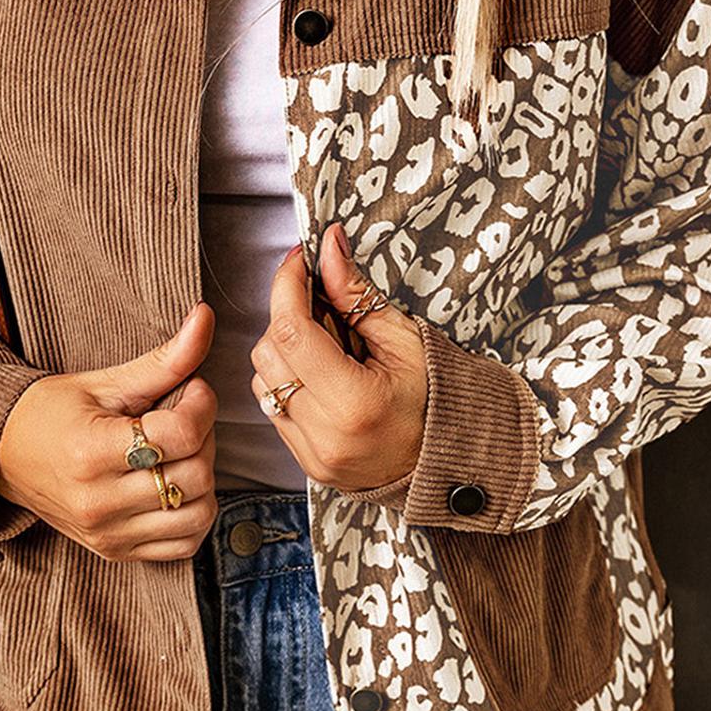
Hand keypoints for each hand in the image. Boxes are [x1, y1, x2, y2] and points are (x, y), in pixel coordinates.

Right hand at [0, 302, 219, 559]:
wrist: (2, 455)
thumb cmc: (51, 412)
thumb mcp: (103, 382)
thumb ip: (162, 359)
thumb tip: (205, 318)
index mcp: (90, 451)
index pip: (180, 434)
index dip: (201, 403)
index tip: (192, 389)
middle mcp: (97, 501)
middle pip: (195, 475)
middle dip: (204, 438)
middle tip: (184, 419)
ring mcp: (107, 532)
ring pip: (197, 514)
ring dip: (203, 480)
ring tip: (180, 455)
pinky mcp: (114, 551)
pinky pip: (183, 545)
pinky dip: (193, 515)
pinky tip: (176, 487)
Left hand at [250, 223, 427, 492]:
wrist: (447, 462)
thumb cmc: (436, 400)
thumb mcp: (404, 340)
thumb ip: (357, 296)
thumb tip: (328, 249)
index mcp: (355, 403)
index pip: (292, 332)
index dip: (287, 287)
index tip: (298, 263)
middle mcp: (326, 435)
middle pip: (269, 354)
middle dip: (286, 318)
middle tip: (321, 307)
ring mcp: (312, 453)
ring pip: (263, 380)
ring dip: (285, 352)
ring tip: (327, 349)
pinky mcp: (305, 461)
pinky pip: (273, 408)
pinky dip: (288, 383)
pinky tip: (322, 378)